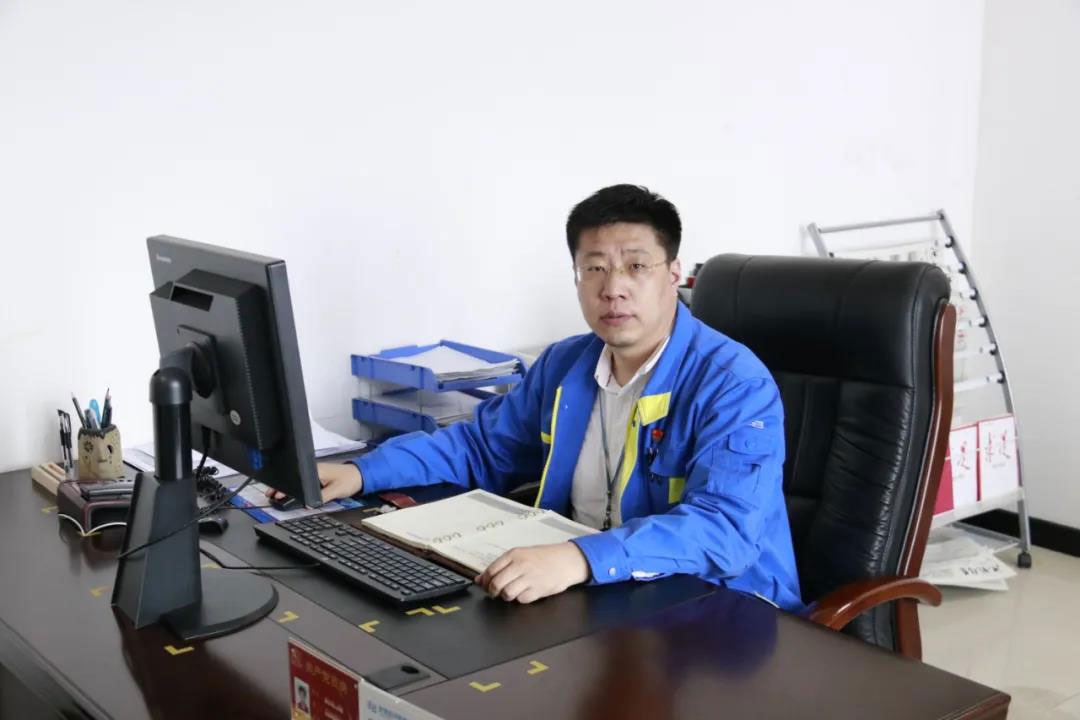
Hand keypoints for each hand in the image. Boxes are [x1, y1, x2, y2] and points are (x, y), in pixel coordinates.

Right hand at [265, 462, 363, 503]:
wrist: (361, 475)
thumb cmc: (350, 479)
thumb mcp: (336, 490)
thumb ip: (321, 498)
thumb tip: (308, 505)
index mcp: (316, 470)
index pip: (296, 478)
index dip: (285, 487)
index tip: (276, 494)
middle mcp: (314, 470)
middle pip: (294, 478)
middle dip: (281, 486)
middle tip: (270, 494)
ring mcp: (316, 473)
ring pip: (298, 480)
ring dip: (288, 487)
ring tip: (276, 494)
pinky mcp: (319, 477)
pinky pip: (304, 482)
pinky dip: (296, 487)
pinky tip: (291, 492)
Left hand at [475, 542, 590, 603]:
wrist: (567, 560)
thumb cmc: (543, 557)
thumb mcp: (521, 555)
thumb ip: (500, 566)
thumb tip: (479, 579)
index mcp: (514, 554)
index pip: (490, 571)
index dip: (485, 582)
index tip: (486, 585)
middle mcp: (520, 565)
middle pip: (496, 584)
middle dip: (493, 592)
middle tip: (496, 592)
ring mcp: (530, 578)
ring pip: (507, 594)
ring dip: (507, 596)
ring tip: (512, 592)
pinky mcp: (539, 590)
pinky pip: (521, 600)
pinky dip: (521, 599)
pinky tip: (525, 592)